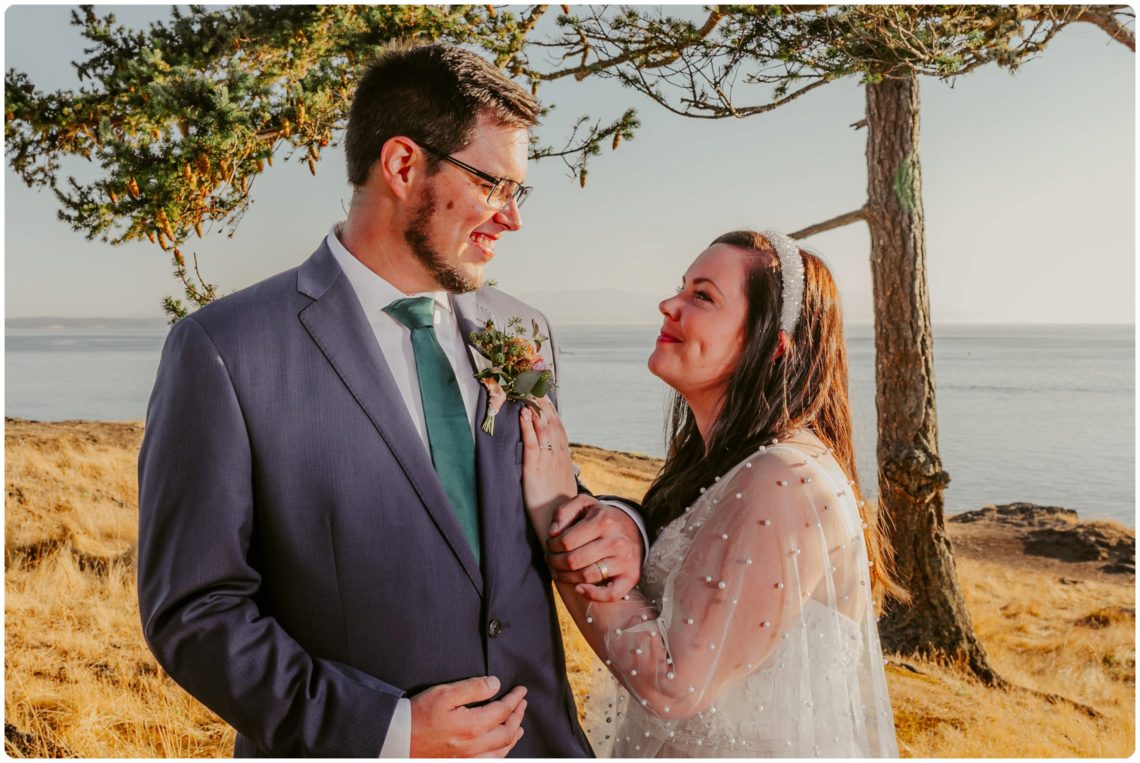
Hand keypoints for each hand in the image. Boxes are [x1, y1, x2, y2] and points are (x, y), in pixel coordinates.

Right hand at [409, 676, 526, 757]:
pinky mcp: (461, 762)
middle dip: (517, 716)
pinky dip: (501, 753)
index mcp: (472, 726)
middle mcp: (474, 746)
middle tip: (522, 704)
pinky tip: (501, 748)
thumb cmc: (419, 715)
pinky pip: (489, 761)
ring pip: (501, 751)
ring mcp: (468, 758)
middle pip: (506, 732)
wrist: (399, 739)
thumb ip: (473, 688)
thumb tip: (495, 684)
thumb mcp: (445, 693)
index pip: (503, 711)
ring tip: (519, 726)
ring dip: (513, 736)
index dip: (514, 700)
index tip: (521, 691)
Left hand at [519, 396, 575, 530]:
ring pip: (543, 428)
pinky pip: (532, 444)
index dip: (551, 407)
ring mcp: (547, 461)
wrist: (561, 527)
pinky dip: (528, 427)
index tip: (544, 390)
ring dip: (534, 407)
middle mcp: (557, 455)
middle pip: (551, 421)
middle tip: (533, 380)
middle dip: (542, 400)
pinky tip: (523, 414)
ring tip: (527, 389)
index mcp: (563, 456)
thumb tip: (554, 453)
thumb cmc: (559, 506)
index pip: (558, 425)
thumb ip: (558, 464)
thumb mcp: (561, 480)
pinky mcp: (535, 471)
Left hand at [547, 494, 643, 602]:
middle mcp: (616, 541)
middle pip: (573, 561)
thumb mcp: (584, 504)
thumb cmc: (601, 518)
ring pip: (586, 576)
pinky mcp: (631, 576)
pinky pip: (611, 594)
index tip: (550, 546)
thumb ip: (564, 512)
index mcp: (603, 520)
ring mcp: (625, 560)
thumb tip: (553, 532)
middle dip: (555, 562)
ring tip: (559, 572)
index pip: (565, 541)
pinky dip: (593, 595)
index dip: (551, 546)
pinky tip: (579, 589)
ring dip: (566, 578)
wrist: (632, 528)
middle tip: (551, 560)